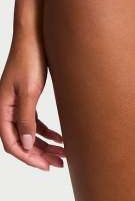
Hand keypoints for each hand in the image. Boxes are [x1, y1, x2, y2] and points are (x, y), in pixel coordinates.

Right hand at [0, 32, 64, 170]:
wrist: (35, 34)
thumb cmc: (30, 59)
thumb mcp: (29, 91)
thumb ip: (26, 119)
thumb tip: (26, 145)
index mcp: (3, 108)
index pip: (11, 142)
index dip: (28, 157)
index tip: (46, 166)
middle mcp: (8, 107)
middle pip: (22, 140)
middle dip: (39, 154)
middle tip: (59, 163)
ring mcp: (18, 102)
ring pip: (30, 132)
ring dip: (45, 144)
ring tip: (63, 154)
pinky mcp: (28, 95)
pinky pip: (35, 121)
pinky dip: (47, 131)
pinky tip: (60, 137)